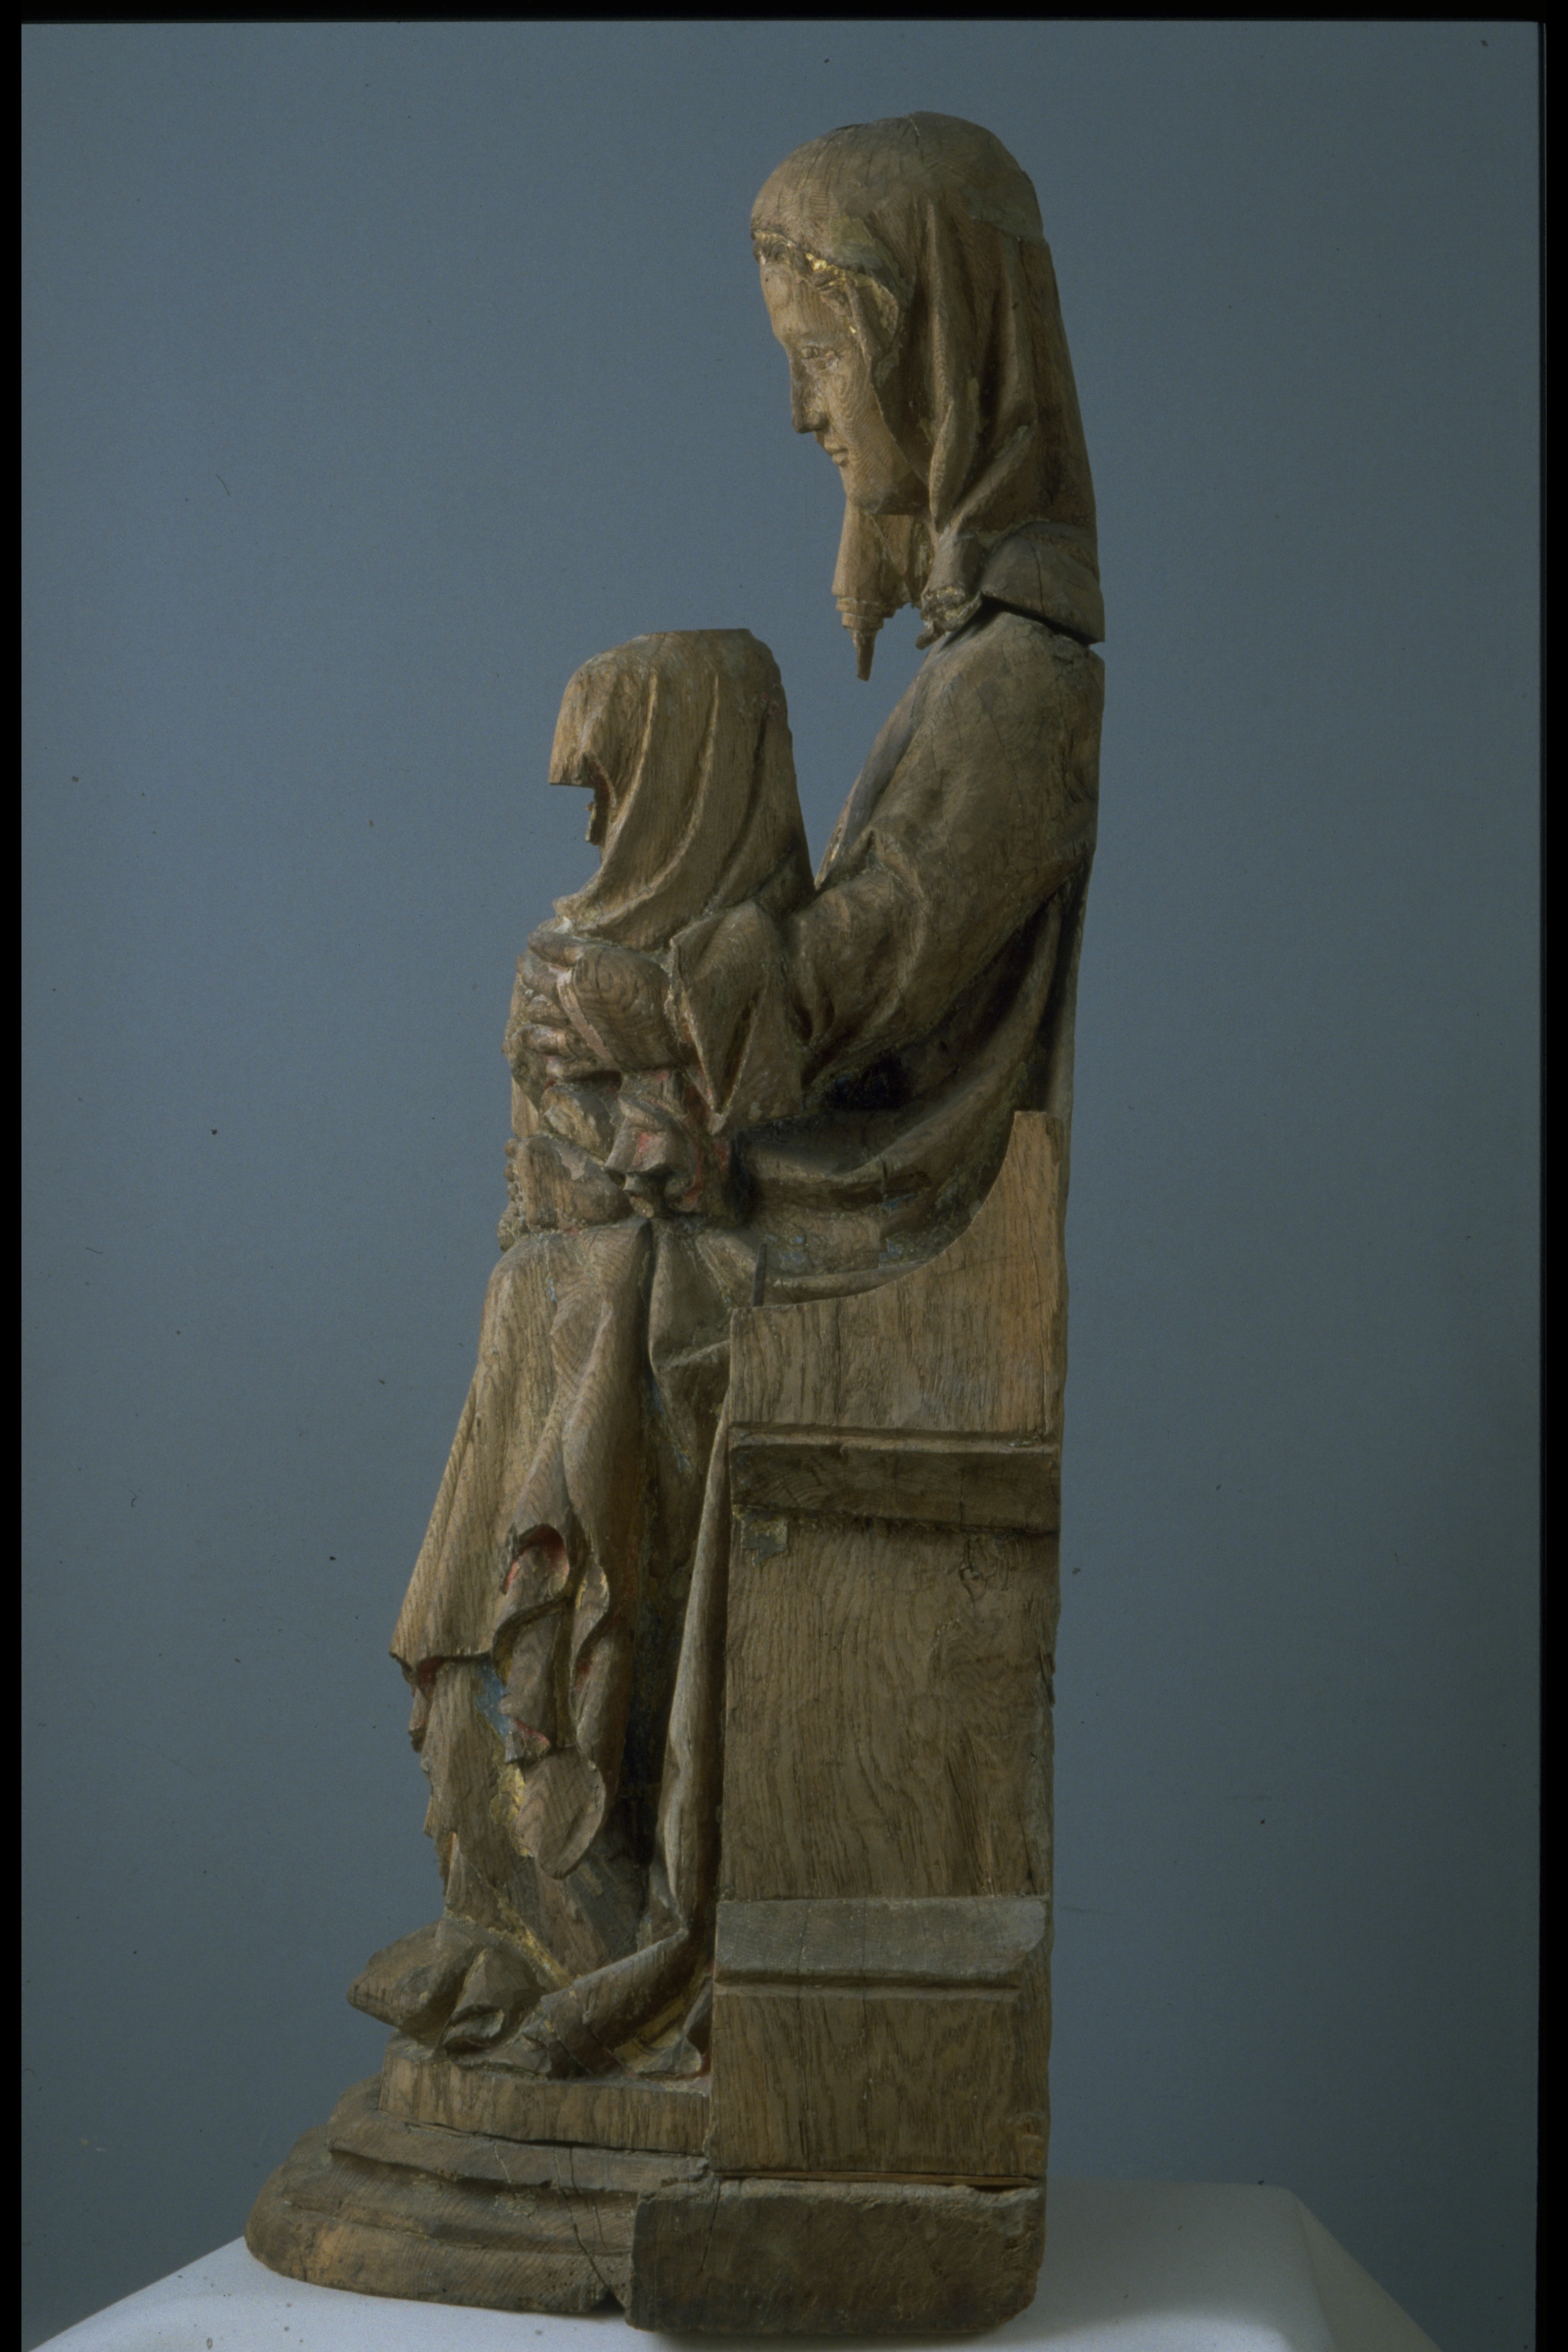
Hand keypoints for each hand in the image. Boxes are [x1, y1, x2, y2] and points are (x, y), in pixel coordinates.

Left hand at [530, 926, 680, 1073]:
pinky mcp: (599, 1061)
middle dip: (532, 1000)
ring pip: (545, 1042)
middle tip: (532, 994)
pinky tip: (552, 1066)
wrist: (669, 1020)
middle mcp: (567, 1019)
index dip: (526, 966)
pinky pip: (571, 1069)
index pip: (535, 976)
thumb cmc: (635, 981)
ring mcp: (582, 1042)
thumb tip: (532, 940)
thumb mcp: (598, 955)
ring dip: (533, 1037)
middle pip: (537, 1010)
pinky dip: (558, 1068)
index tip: (523, 960)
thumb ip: (562, 948)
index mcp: (565, 991)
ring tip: (525, 1035)